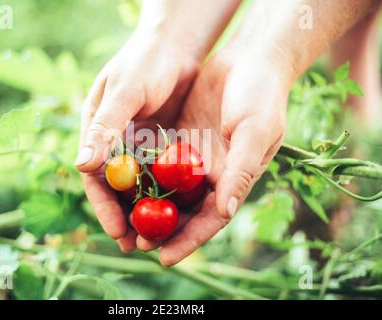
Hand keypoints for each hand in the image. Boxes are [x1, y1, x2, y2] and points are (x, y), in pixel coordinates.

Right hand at [75, 27, 199, 247]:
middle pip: (118, 189)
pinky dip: (168, 192)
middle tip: (138, 245)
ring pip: (141, 186)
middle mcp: (115, 142)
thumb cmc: (145, 62)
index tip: (117, 231)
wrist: (176, 45)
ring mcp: (139, 144)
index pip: (96, 178)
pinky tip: (179, 210)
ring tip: (160, 237)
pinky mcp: (161, 144)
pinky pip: (163, 174)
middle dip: (126, 217)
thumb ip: (105, 127)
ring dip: (147, 210)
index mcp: (97, 131)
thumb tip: (81, 166)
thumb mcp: (125, 92)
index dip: (104, 207)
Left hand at [136, 49, 290, 265]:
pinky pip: (156, 160)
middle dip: (161, 229)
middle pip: (184, 210)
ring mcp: (193, 156)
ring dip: (146, 205)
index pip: (209, 219)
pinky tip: (120, 182)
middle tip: (134, 244)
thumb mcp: (254, 132)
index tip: (164, 257)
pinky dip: (141, 172)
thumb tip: (224, 211)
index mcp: (233, 180)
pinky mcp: (179, 138)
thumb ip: (240, 171)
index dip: (188, 240)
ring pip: (166, 188)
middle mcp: (211, 173)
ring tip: (121, 223)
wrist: (251, 59)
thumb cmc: (261, 97)